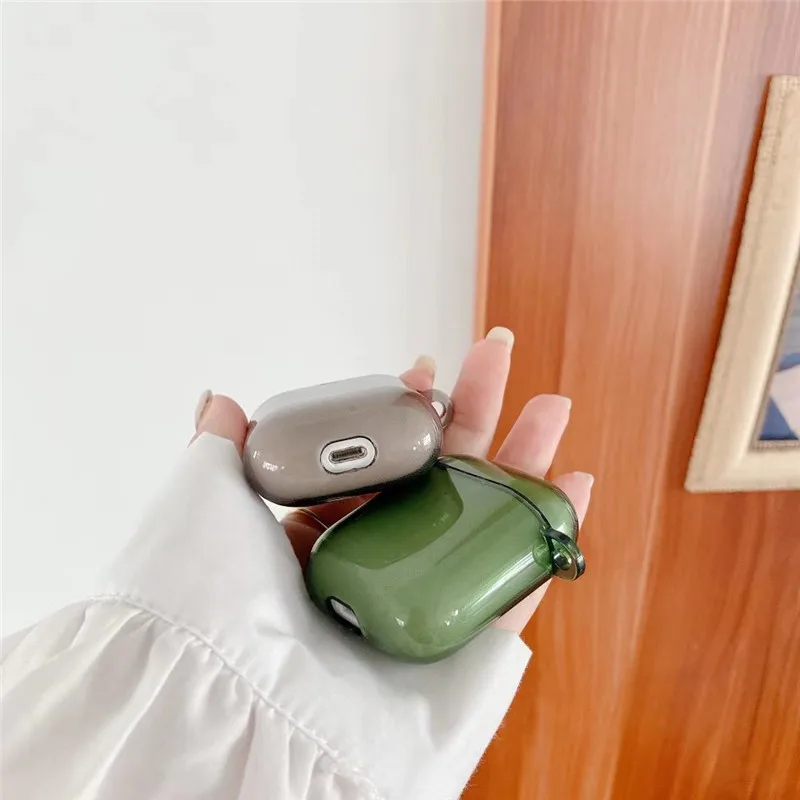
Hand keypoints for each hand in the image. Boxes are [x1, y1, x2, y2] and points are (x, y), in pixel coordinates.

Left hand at [190, 327, 593, 633]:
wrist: (261, 710)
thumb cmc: (223, 605)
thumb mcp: (207, 511)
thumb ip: (219, 450)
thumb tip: (219, 401)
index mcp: (325, 530)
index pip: (381, 458)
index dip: (405, 408)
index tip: (420, 369)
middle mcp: (381, 557)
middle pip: (443, 471)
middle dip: (476, 407)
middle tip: (499, 352)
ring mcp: (427, 591)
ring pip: (488, 512)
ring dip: (526, 457)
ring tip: (553, 406)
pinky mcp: (469, 633)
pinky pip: (519, 575)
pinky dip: (551, 529)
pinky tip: (574, 483)